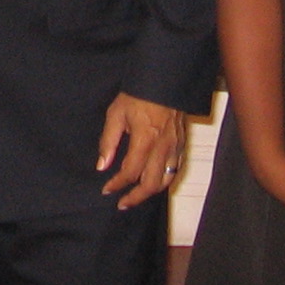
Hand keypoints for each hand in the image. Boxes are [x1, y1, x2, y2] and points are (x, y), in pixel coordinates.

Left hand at [96, 93, 186, 208]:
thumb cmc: (138, 95)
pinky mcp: (182, 144)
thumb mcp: (116, 114)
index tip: (107, 189)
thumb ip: (108, 141)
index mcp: (145, 140)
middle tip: (123, 203)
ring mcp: (175, 147)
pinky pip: (175, 169)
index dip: (117, 184)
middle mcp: (162, 147)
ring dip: (151, 192)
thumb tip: (102, 165)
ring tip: (137, 195)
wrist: (163, 81)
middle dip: (135, 197)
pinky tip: (154, 181)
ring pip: (166, 180)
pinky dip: (164, 180)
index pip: (130, 172)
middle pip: (151, 184)